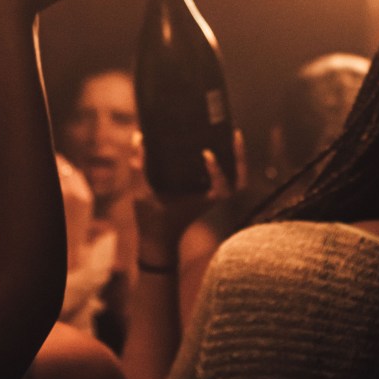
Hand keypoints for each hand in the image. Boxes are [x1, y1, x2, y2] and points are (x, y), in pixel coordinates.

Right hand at [130, 137, 228, 265]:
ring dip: (238, 161)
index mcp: (203, 202)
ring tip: (232, 137)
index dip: (218, 170)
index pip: (222, 187)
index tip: (207, 155)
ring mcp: (212, 199)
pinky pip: (227, 180)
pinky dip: (228, 166)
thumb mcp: (142, 194)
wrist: (158, 244)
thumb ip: (138, 167)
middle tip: (235, 134)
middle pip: (239, 181)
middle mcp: (212, 200)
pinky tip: (218, 147)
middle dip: (241, 158)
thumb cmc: (152, 221)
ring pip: (237, 181)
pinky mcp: (208, 196)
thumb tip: (138, 137)